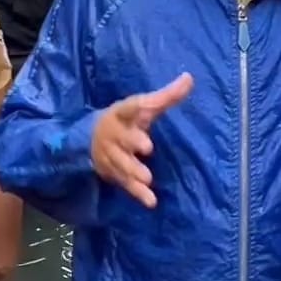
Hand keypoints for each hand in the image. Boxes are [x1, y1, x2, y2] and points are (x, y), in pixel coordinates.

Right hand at [91, 73, 193, 206]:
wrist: (90, 138)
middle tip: (147, 147)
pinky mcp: (113, 174)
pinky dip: (137, 193)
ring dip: (134, 171)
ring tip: (147, 179)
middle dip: (133, 142)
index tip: (152, 105)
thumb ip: (166, 96)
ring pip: (122, 164)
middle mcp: (115, 134)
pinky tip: (151, 201)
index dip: (141, 106)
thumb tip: (189, 78)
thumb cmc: (126, 120)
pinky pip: (125, 184)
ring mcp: (112, 155)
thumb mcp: (142, 106)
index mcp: (122, 113)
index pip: (131, 106)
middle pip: (123, 138)